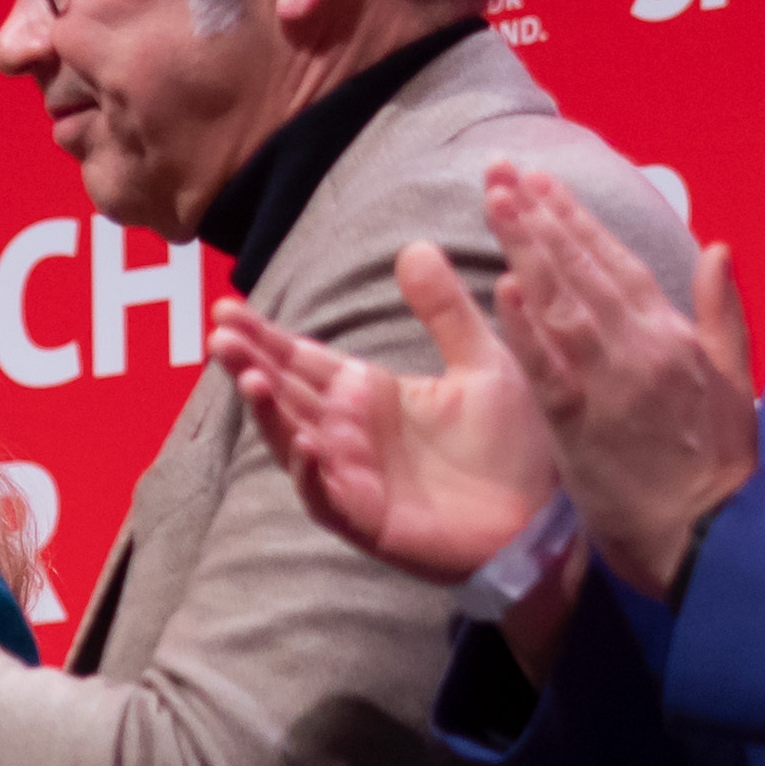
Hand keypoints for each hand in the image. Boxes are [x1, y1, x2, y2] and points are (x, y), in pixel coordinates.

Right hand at [214, 257, 562, 592]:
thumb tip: (414, 247)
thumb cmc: (512, 446)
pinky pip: (325, 495)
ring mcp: (352, 476)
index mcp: (367, 394)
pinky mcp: (366, 518)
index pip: (301, 358)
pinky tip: (304, 442)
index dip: (262, 335)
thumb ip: (445, 311)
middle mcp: (348, 433)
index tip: (226, 306)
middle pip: (284, 393)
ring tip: (249, 379)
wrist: (546, 518)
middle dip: (248, 364)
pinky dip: (310, 472)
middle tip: (218, 334)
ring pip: (291, 440)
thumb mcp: (483, 363)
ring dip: (268, 412)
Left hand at [481, 169, 764, 602]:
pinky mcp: (584, 427)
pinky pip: (550, 370)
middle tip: (501, 171)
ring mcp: (612, 385)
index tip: (542, 181)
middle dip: (541, 217)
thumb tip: (719, 248)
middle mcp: (641, 349)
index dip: (577, 220)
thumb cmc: (719, 467)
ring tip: (496, 203)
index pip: (617, 264)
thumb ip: (721, 314)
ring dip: (528, 251)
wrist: (711, 539)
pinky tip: (502, 292)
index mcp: (673, 337)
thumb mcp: (735, 382)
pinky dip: (528, 330)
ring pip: (564, 305)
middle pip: (584, 271)